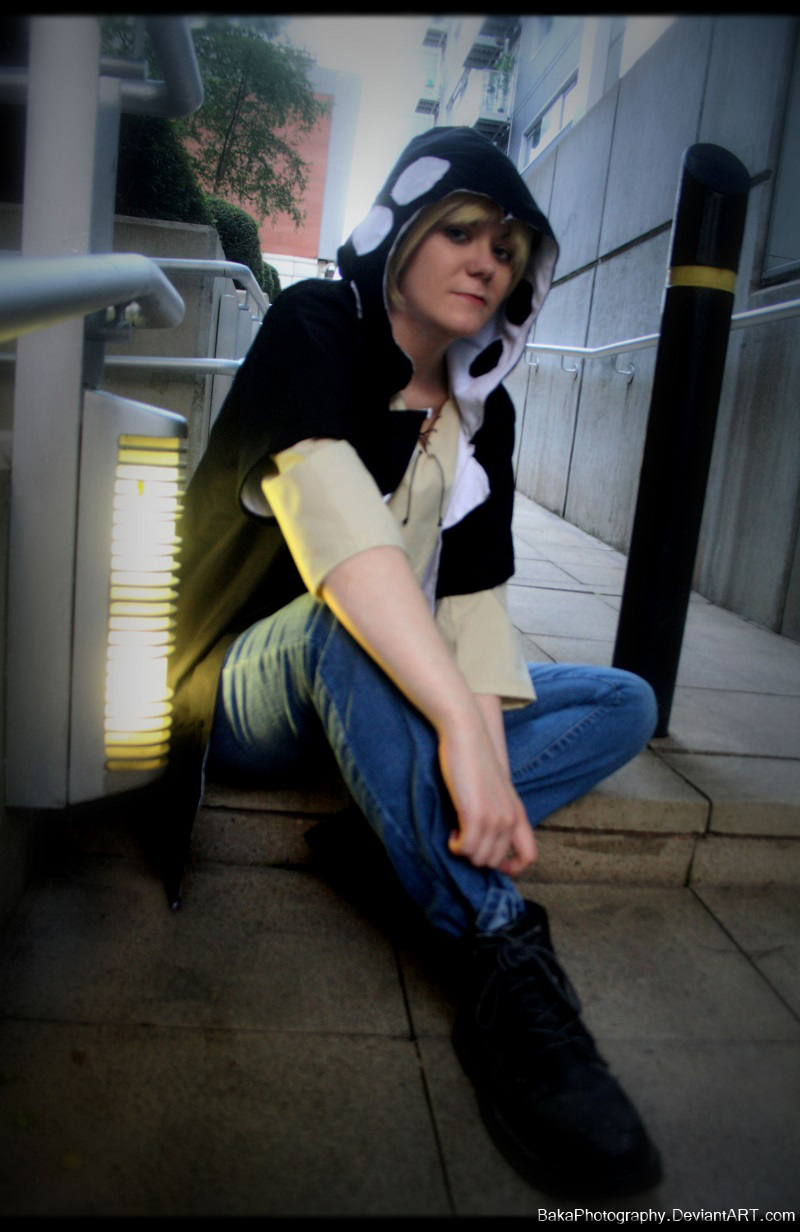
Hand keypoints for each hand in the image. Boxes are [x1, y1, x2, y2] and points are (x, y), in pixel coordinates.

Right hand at [438, 713, 536, 875]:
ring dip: (464, 851)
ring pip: (479, 858)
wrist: (467, 734)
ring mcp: (494, 818)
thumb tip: (485, 838)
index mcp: (517, 813)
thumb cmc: (475, 760)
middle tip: (463, 839)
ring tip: (456, 831)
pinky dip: (455, 846)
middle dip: (477, 857)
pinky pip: (465, 849)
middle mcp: (510, 819)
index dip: (513, 869)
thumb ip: (496, 812)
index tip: (494, 866)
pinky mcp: (475, 815)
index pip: (529, 856)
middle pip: (495, 861)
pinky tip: (451, 831)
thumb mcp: (494, 790)